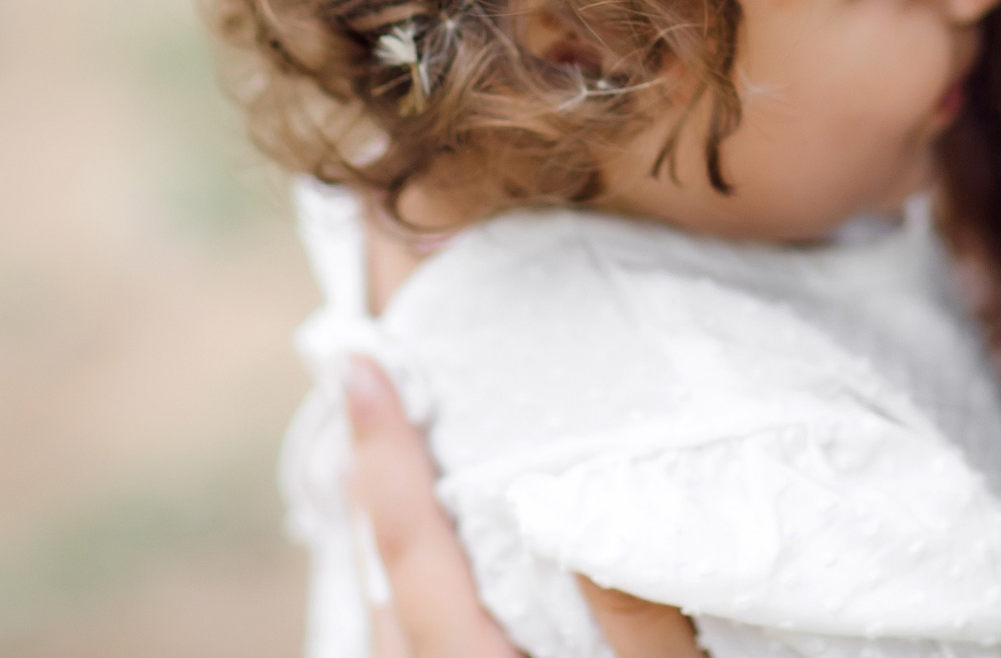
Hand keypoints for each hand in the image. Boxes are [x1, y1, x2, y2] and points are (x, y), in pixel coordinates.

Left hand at [344, 355, 700, 657]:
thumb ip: (640, 622)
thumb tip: (578, 505)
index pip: (414, 554)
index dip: (384, 456)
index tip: (359, 369)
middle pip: (385, 595)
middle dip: (380, 494)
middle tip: (380, 404)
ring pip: (396, 641)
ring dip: (397, 557)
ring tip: (412, 485)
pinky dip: (421, 614)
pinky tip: (456, 596)